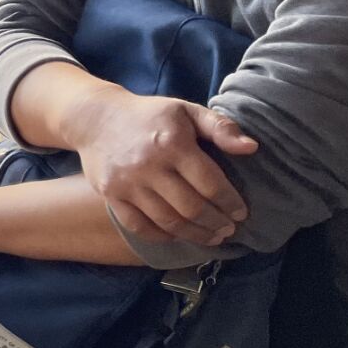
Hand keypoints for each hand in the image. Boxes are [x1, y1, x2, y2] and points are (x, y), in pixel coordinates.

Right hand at [66, 90, 256, 244]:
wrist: (95, 118)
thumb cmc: (149, 115)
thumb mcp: (186, 110)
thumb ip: (220, 127)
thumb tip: (252, 148)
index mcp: (172, 143)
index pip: (210, 183)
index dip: (230, 202)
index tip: (241, 213)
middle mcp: (149, 165)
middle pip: (191, 207)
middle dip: (216, 223)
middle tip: (228, 229)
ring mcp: (127, 183)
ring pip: (167, 221)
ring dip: (194, 234)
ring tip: (210, 237)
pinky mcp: (110, 195)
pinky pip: (139, 225)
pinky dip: (161, 235)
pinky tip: (177, 235)